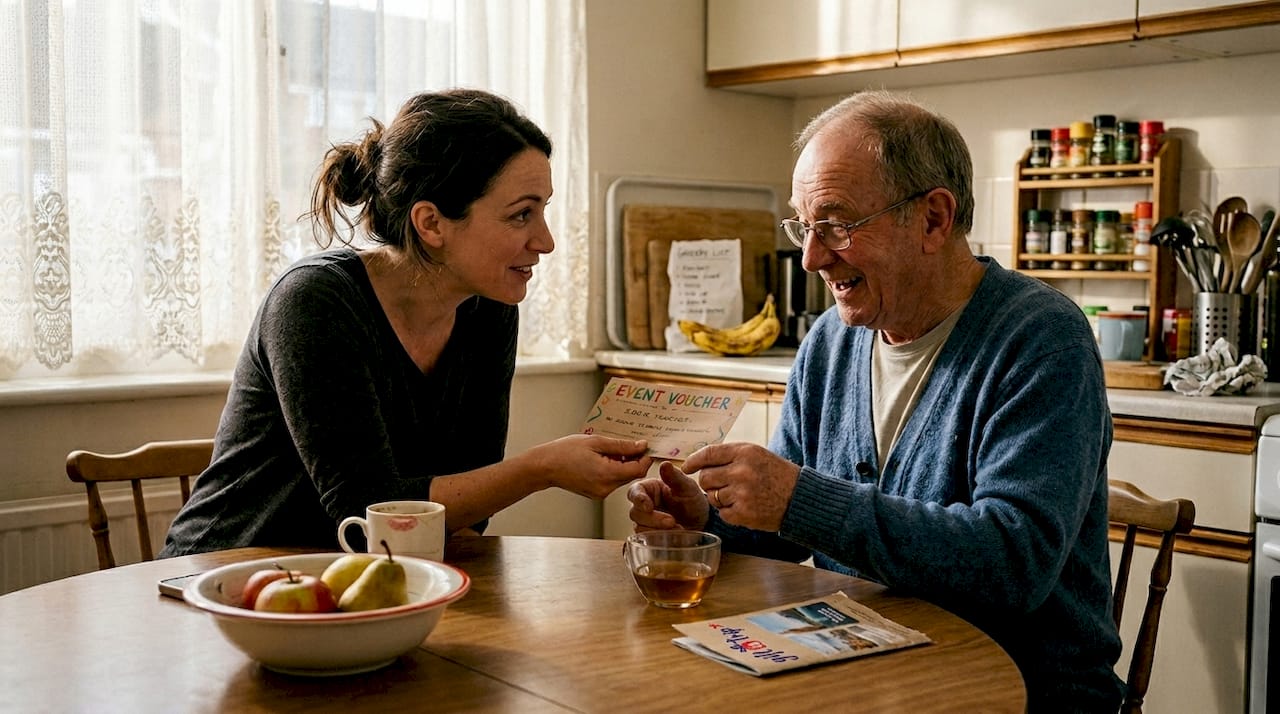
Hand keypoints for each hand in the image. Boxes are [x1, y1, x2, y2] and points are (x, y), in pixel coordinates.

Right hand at [528, 434, 652, 498]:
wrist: (544, 466)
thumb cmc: (565, 452)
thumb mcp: (596, 442)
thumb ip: (622, 445)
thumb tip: (641, 446)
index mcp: (607, 474)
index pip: (638, 469)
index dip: (645, 457)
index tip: (644, 447)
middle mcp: (606, 488)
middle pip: (632, 474)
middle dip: (633, 460)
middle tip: (626, 444)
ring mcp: (600, 493)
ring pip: (622, 478)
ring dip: (622, 464)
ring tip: (608, 451)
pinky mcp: (596, 494)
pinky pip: (612, 482)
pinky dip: (613, 470)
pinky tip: (602, 460)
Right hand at [627, 460, 709, 530]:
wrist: (702, 523)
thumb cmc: (693, 501)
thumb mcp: (687, 487)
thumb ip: (675, 477)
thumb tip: (665, 464)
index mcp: (649, 489)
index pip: (635, 491)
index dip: (639, 499)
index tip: (649, 506)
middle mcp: (644, 504)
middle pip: (635, 512)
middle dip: (653, 518)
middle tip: (672, 521)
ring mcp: (646, 521)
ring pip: (639, 527)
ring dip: (657, 529)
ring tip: (678, 528)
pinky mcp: (650, 535)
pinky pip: (646, 538)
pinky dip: (659, 538)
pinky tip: (674, 535)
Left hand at [683, 442, 800, 531]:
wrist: (800, 498)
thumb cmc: (776, 475)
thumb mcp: (756, 454)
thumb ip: (730, 455)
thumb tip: (699, 460)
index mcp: (745, 452)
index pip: (709, 454)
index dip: (693, 461)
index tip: (686, 467)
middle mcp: (742, 471)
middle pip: (705, 477)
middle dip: (709, 482)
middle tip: (722, 485)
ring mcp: (742, 493)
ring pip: (712, 496)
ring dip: (720, 498)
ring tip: (740, 495)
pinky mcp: (743, 513)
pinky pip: (722, 513)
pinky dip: (730, 512)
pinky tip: (745, 507)